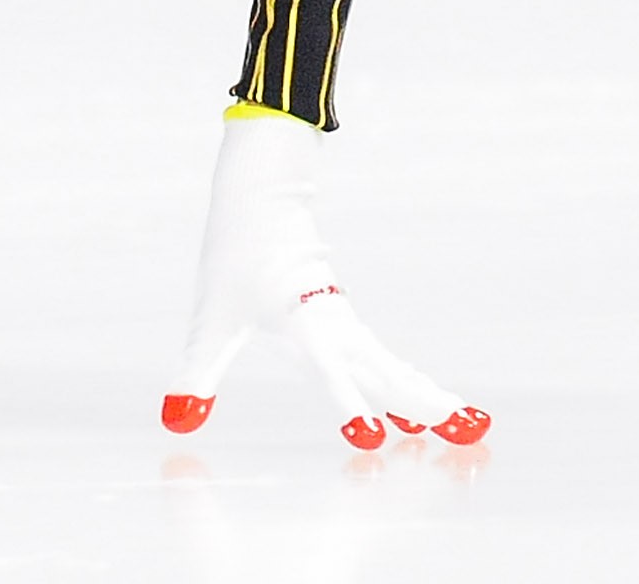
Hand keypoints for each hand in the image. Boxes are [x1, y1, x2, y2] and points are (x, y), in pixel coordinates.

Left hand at [161, 107, 489, 449]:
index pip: (328, 373)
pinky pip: (385, 357)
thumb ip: (196, 376)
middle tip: (463, 437)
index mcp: (300, 326)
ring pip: (391, 365)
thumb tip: (174, 420)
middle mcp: (332, 327)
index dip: (347, 405)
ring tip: (464, 424)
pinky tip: (423, 403)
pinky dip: (408, 381)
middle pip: (382, 373)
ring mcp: (344, 323)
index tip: (371, 439)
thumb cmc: (234, 262)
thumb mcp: (210, 325)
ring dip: (423, 394)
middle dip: (417, 405)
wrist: (264, 200)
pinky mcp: (347, 320)